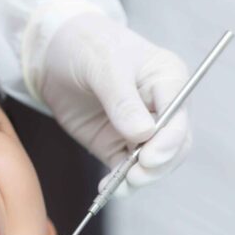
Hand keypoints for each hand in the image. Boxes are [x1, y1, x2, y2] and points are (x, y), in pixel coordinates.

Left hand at [27, 12, 191, 194]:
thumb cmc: (87, 45)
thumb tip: (142, 133)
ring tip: (118, 187)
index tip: (149, 156)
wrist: (55, 53)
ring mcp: (141, 129)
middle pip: (174, 145)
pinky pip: (126, 169)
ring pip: (154, 163)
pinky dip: (120, 182)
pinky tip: (107, 189)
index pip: (179, 115)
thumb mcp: (103, 64)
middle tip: (135, 176)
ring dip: (140, 178)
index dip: (168, 140)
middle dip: (158, 165)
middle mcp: (161, 107)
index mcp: (168, 79)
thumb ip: (121, 99)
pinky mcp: (118, 144)